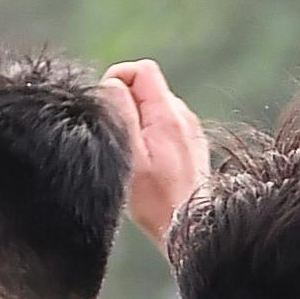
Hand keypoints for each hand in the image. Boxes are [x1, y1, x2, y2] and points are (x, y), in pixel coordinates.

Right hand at [104, 58, 210, 249]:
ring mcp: (190, 130)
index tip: (106, 107)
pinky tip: (149, 164)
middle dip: (126, 103)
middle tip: (118, 137)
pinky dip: (151, 136)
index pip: (142, 70)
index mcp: (168, 114)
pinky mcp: (192, 145)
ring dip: (138, 122)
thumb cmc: (157, 200)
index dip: (117, 79)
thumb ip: (122, 114)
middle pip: (147, 87)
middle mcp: (183, 116)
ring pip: (155, 108)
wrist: (193, 228)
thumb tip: (112, 83)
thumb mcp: (130, 156)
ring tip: (133, 155)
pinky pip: (165, 126)